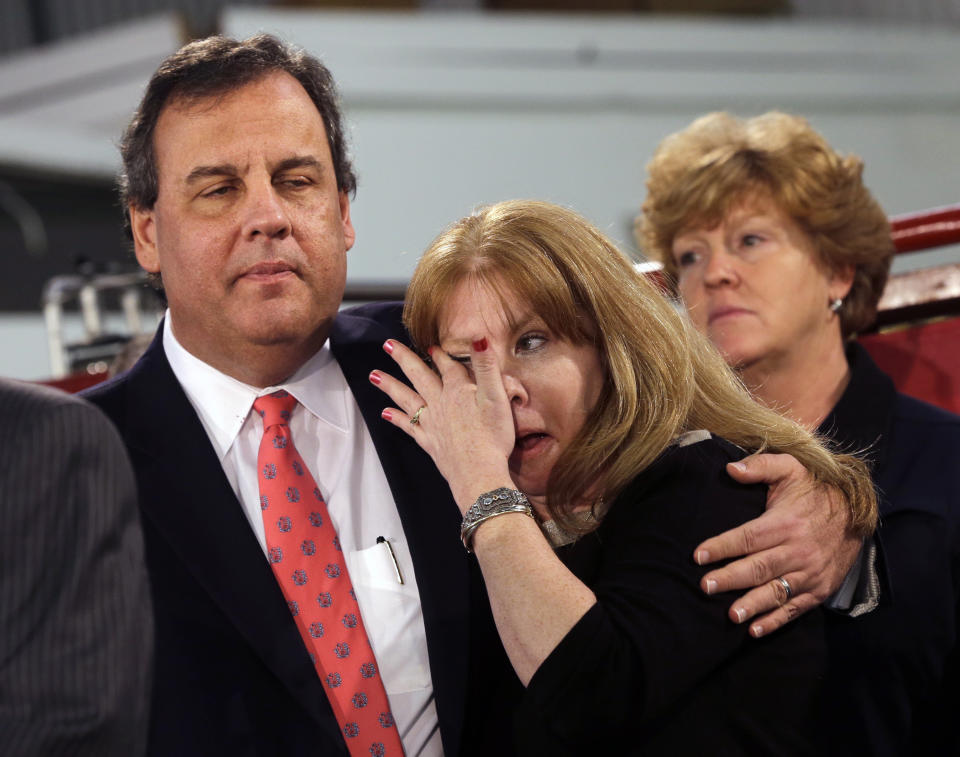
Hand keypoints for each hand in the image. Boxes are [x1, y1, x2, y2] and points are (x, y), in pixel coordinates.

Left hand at [371, 338, 515, 510]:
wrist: (478, 473)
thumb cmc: (492, 436)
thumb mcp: (497, 397)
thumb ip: (487, 366)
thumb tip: (479, 337)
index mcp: (458, 390)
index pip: (447, 366)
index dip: (440, 355)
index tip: (432, 346)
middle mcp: (440, 403)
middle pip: (419, 376)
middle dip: (403, 359)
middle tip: (387, 345)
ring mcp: (431, 423)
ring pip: (406, 398)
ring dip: (390, 385)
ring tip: (374, 375)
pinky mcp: (429, 442)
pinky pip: (408, 426)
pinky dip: (397, 418)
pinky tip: (385, 413)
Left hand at [693, 452, 860, 637]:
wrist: (859, 513)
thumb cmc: (815, 490)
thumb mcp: (791, 469)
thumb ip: (760, 466)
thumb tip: (729, 469)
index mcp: (785, 523)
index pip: (748, 537)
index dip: (722, 546)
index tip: (698, 555)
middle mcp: (797, 551)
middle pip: (758, 567)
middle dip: (730, 578)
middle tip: (705, 587)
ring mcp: (809, 573)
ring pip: (776, 592)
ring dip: (752, 605)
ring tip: (731, 615)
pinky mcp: (818, 589)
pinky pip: (795, 609)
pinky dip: (775, 621)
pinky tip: (754, 630)